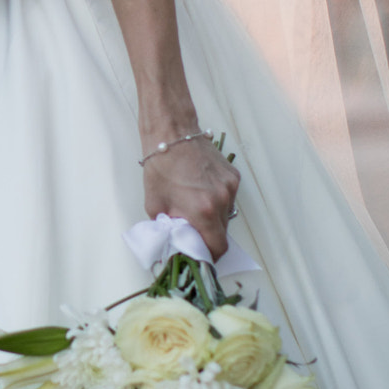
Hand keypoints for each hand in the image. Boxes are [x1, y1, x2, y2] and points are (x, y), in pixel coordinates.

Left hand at [142, 137, 239, 260]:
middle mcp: (222, 200)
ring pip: (227, 215)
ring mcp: (230, 187)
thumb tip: (173, 241)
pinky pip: (228, 198)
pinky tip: (201, 192)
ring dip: (213, 219)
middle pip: (223, 233)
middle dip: (208, 237)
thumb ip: (168, 227)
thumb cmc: (160, 167)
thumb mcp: (155, 204)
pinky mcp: (233, 176)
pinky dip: (217, 202)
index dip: (209, 256)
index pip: (217, 247)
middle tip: (192, 233)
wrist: (172, 133)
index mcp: (203, 211)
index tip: (199, 256)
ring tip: (195, 209)